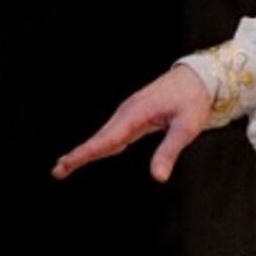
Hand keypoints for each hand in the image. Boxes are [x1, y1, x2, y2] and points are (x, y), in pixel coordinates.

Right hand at [54, 63, 213, 183]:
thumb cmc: (193, 101)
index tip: (67, 163)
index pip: (107, 140)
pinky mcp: (134, 116)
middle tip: (57, 172)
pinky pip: (113, 133)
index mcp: (135, 114)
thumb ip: (169, 151)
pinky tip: (94, 153)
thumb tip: (158, 178)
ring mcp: (128, 113)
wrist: (198, 78)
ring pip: (104, 136)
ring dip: (86, 151)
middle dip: (78, 155)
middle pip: (99, 138)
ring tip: (67, 165)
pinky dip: (101, 144)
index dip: (86, 154)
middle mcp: (127, 113)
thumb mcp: (186, 128)